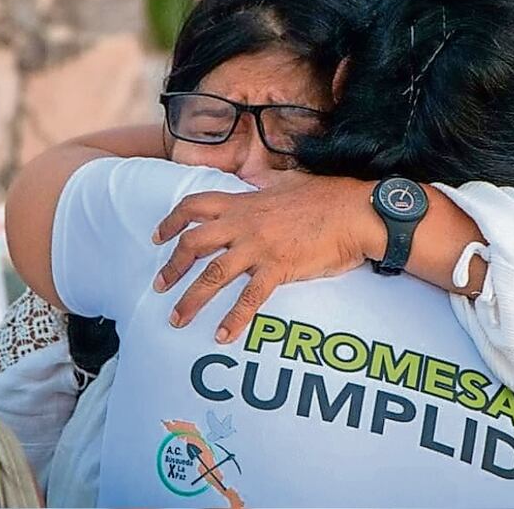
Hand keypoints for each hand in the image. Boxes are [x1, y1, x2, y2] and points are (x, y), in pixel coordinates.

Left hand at [152, 171, 381, 342]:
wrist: (356, 211)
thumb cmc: (328, 196)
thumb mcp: (289, 181)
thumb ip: (267, 182)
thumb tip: (258, 178)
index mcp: (244, 203)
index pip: (195, 206)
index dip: (172, 221)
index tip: (158, 236)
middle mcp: (244, 224)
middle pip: (193, 244)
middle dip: (172, 267)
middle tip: (159, 286)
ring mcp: (259, 247)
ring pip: (213, 274)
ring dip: (191, 299)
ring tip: (177, 320)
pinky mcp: (278, 268)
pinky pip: (249, 298)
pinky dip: (234, 319)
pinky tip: (223, 335)